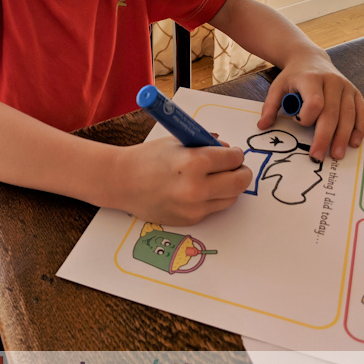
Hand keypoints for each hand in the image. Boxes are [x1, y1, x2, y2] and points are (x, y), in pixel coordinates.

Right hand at [111, 137, 251, 225]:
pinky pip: (214, 208)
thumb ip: (206, 145)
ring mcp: (194, 207)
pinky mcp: (190, 220)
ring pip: (231, 198)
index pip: (234, 158)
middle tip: (234, 167)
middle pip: (240, 182)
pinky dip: (213, 198)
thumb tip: (228, 150)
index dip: (235, 154)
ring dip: (229, 186)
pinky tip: (198, 189)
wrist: (122, 182)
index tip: (232, 153)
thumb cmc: (149, 158)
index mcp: (194, 162)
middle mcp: (197, 187)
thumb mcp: (178, 142)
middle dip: (240, 171)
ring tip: (215, 178)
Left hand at [257, 52, 363, 160]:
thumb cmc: (293, 77)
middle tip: (318, 156)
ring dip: (343, 137)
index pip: (314, 102)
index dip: (307, 117)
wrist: (310, 59)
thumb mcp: (277, 87)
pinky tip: (353, 142)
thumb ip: (270, 106)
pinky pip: (362, 111)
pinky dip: (359, 128)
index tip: (298, 123)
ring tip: (336, 155)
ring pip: (348, 115)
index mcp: (311, 78)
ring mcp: (346, 86)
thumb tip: (262, 126)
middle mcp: (332, 81)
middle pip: (332, 113)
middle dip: (325, 137)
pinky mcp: (355, 92)